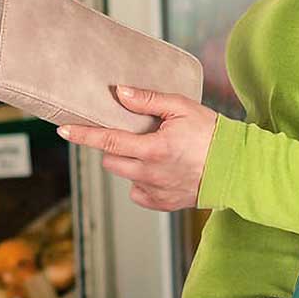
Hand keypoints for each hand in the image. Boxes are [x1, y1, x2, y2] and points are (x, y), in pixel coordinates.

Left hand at [56, 84, 217, 210]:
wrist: (235, 169)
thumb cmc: (211, 134)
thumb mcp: (181, 107)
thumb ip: (147, 100)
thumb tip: (119, 93)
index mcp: (153, 149)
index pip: (108, 141)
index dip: (83, 135)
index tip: (64, 131)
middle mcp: (150, 174)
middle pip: (111, 161)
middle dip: (112, 147)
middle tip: (131, 135)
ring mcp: (155, 192)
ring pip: (125, 176)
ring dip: (129, 163)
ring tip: (152, 152)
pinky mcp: (162, 204)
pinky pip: (138, 193)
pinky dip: (142, 181)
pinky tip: (159, 171)